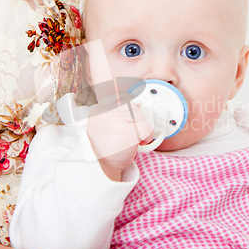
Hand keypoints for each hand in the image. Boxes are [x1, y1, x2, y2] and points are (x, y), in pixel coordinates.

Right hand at [83, 39, 152, 180]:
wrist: (103, 168)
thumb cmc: (108, 146)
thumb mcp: (106, 123)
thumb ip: (116, 108)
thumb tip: (125, 91)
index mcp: (101, 107)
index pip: (117, 92)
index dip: (126, 96)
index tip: (119, 80)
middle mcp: (106, 111)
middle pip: (134, 107)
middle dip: (137, 121)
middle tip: (128, 133)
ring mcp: (116, 121)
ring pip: (142, 118)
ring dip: (141, 131)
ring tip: (129, 140)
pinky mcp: (127, 133)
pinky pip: (147, 130)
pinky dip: (146, 139)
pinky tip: (134, 145)